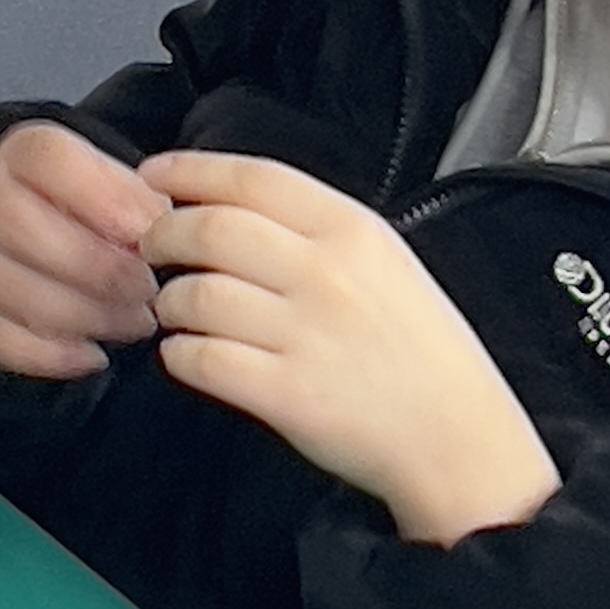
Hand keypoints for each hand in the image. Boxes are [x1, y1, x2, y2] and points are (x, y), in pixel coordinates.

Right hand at [0, 122, 166, 377]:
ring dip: (82, 315)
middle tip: (147, 291)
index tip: (148, 233)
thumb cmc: (101, 212)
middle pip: (17, 225)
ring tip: (132, 323)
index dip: (100, 197)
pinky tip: (94, 355)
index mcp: (24, 153)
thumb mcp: (125, 187)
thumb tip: (159, 231)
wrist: (53, 235)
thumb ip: (141, 202)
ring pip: (7, 288)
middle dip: (94, 268)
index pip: (45, 158)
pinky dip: (50, 355)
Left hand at [143, 153, 560, 545]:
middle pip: (210, 229)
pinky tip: (187, 353)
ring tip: (173, 309)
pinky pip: (200, 359)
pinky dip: (179, 353)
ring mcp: (304, 335)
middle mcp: (326, 274)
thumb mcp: (387, 262)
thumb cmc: (421, 353)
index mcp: (353, 230)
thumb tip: (230, 205)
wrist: (457, 438)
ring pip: (195, 293)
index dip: (190, 170)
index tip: (154, 176)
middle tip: (152, 249)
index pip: (253, 178)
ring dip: (168, 300)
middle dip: (163, 235)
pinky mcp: (286, 394)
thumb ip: (317, 228)